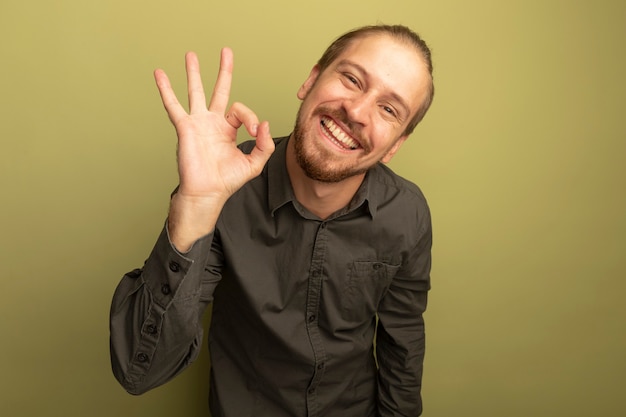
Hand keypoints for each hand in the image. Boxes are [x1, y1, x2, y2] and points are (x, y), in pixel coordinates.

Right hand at [154, 49, 274, 249]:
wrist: (207, 192)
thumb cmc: (227, 180)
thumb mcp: (254, 163)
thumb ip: (264, 145)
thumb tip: (264, 123)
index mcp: (228, 129)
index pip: (240, 111)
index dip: (250, 118)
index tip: (254, 131)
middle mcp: (213, 122)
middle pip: (219, 90)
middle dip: (223, 71)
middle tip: (226, 52)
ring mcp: (198, 123)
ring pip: (196, 91)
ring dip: (194, 73)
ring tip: (191, 54)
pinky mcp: (185, 127)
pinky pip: (173, 105)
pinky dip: (166, 89)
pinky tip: (160, 74)